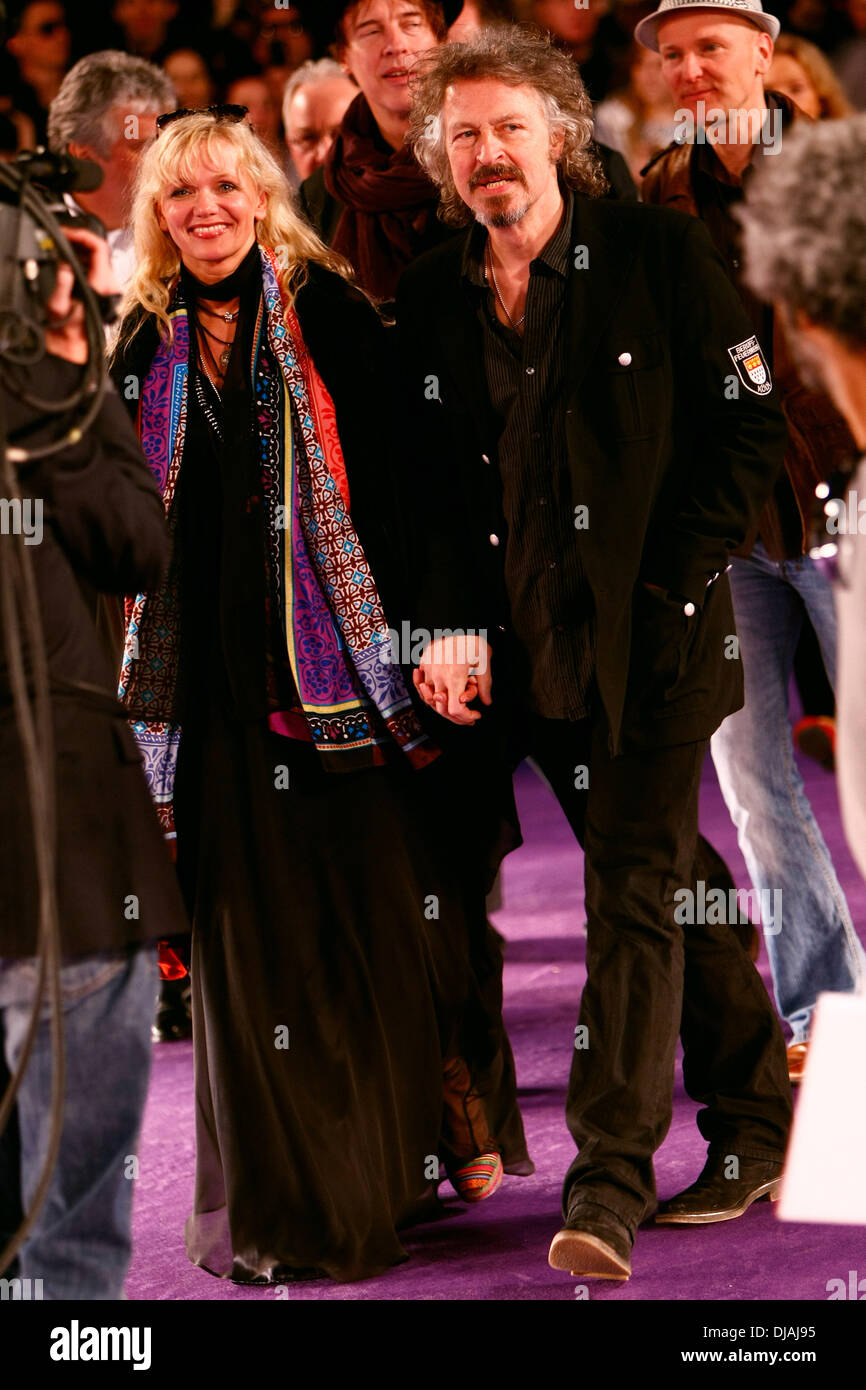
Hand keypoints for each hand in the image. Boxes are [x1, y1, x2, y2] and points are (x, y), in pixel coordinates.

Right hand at [44, 227, 119, 363]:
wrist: (75, 347)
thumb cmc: (68, 330)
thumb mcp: (58, 308)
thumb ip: (61, 286)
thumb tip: (65, 266)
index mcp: (101, 286)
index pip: (100, 248)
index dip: (83, 235)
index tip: (68, 232)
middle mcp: (109, 286)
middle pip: (99, 250)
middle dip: (79, 240)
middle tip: (60, 238)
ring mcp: (109, 288)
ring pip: (98, 257)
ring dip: (80, 249)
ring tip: (61, 248)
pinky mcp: (105, 290)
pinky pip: (96, 266)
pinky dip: (82, 259)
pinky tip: (68, 261)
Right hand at [413, 634, 492, 725]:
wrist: (455, 620)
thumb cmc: (471, 639)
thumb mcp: (484, 661)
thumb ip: (485, 684)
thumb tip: (487, 702)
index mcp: (455, 677)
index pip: (455, 709)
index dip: (465, 717)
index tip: (475, 716)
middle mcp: (439, 676)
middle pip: (442, 709)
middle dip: (457, 717)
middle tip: (468, 717)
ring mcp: (428, 671)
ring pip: (430, 700)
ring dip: (443, 707)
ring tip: (455, 706)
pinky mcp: (423, 664)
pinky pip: (422, 686)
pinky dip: (428, 693)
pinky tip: (437, 695)